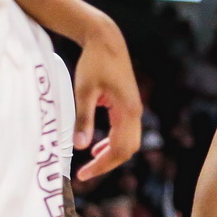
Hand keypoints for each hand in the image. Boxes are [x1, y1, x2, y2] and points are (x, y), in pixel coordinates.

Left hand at [71, 21, 142, 180]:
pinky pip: (126, 132)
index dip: (101, 165)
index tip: (82, 175)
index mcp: (127, 111)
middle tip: (84, 174)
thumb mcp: (83, 91)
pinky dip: (113, 143)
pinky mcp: (128, 105)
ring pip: (129, 142)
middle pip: (127, 149)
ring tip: (91, 164)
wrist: (106, 41)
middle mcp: (135, 113)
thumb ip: (83, 119)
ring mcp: (134, 109)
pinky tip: (98, 147)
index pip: (119, 149)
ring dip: (111, 155)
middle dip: (107, 164)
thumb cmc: (94, 63)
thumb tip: (80, 147)